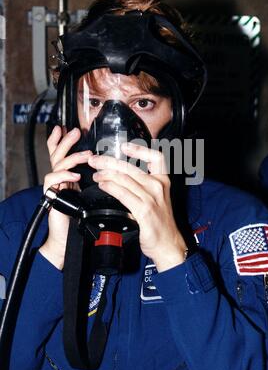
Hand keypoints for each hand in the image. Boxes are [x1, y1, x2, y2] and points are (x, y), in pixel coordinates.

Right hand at [39, 126, 91, 269]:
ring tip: (85, 156)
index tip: (75, 129)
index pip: (66, 154)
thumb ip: (99, 183)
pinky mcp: (51, 196)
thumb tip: (115, 171)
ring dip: (72, 157)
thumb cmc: (81, 220)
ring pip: (56, 163)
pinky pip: (52, 181)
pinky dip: (63, 175)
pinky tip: (74, 175)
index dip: (66, 141)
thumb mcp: (92, 196)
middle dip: (66, 141)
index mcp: (70, 177)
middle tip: (75, 132)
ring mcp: (55, 187)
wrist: (69, 240)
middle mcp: (61, 179)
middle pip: (58, 153)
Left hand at [88, 142, 186, 271]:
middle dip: (109, 161)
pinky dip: (110, 187)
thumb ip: (143, 186)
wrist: (168, 244)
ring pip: (124, 179)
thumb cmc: (161, 223)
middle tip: (95, 160)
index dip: (139, 149)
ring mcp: (151, 198)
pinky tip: (103, 186)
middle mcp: (158, 186)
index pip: (156, 157)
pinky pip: (123, 194)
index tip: (124, 147)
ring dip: (106, 175)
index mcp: (163, 181)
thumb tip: (121, 177)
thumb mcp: (157, 199)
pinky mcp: (144, 211)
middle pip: (131, 167)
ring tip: (96, 175)